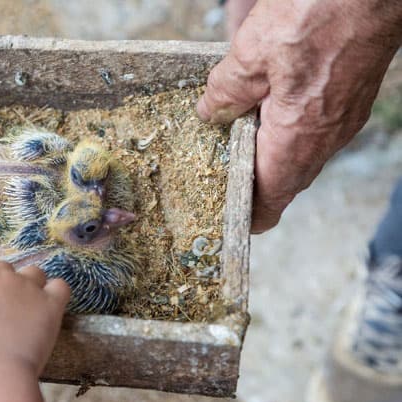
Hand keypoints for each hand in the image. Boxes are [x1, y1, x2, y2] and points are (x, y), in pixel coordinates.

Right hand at [0, 260, 69, 375]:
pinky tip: (50, 308)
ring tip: (28, 309)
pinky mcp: (49, 302)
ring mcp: (26, 286)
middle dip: (1, 285)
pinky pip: (60, 287)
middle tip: (1, 311)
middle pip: (2, 267)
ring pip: (33, 272)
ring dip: (31, 285)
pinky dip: (56, 293)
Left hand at [197, 0, 401, 232]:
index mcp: (298, 135)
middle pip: (287, 179)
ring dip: (272, 158)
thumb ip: (226, 90)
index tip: (234, 221)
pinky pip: (316, 132)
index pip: (273, 196)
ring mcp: (343, 118)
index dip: (252, 214)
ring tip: (239, 150)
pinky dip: (290, 135)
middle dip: (257, 185)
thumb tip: (210, 111)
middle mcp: (326, 136)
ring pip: (302, 155)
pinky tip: (269, 115)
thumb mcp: (251, 53)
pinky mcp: (350, 98)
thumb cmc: (320, 14)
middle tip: (224, 182)